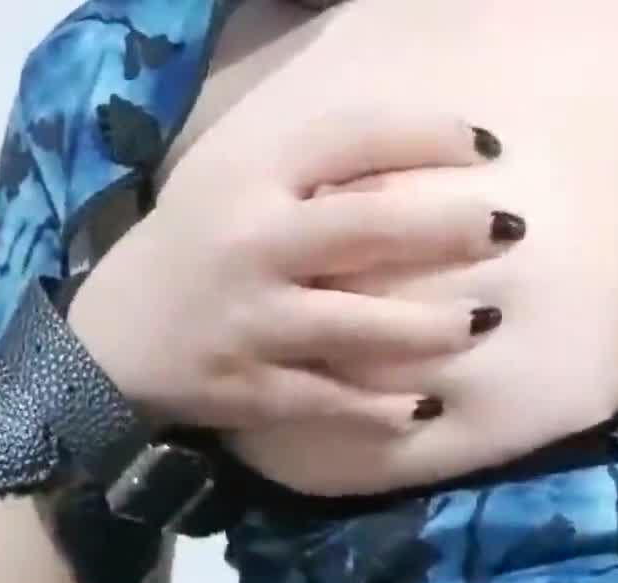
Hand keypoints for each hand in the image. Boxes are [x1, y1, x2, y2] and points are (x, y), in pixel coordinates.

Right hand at [67, 104, 524, 436]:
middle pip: (365, 229)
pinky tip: (427, 407)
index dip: (423, 136)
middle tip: (511, 228)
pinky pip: (328, 401)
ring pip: (355, 325)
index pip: (348, 140)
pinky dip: (379, 410)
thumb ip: (308, 177)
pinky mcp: (251, 389)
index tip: (486, 145)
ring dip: (427, 329)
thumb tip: (412, 170)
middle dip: (447, 228)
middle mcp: (252, 245)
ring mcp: (253, 323)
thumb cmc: (191, 254)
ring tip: (483, 323)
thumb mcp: (230, 189)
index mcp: (250, 179)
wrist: (106, 346)